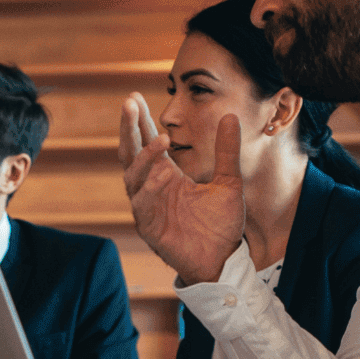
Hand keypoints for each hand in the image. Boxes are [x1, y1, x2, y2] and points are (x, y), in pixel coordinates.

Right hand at [121, 92, 245, 283]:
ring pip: (133, 176)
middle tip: (130, 104)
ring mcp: (147, 206)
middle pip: (131, 153)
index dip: (140, 121)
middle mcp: (151, 188)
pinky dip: (149, 188)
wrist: (222, 261)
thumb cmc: (221, 226)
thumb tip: (230, 117)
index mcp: (166, 175)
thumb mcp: (229, 181)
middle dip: (129, 129)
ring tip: (162, 139)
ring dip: (145, 156)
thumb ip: (227, 151)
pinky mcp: (148, 226)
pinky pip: (142, 204)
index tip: (134, 97)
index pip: (147, 143)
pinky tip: (161, 174)